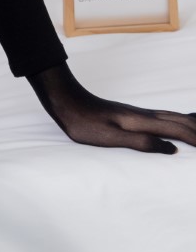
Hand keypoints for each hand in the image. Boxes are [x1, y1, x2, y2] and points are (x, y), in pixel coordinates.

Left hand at [28, 63, 195, 153]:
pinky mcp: (132, 114)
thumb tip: (173, 149)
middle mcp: (145, 115)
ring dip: (190, 123)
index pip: (178, 131)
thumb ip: (142, 143)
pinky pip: (164, 116)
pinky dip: (177, 119)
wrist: (67, 102)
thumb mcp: (111, 138)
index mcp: (142, 122)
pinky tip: (175, 121)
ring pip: (173, 116)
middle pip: (180, 121)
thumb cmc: (85, 123)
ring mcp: (139, 113)